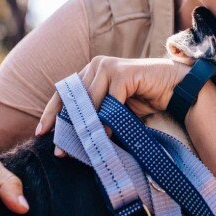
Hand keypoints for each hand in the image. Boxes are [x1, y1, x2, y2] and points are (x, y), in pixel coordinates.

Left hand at [35, 56, 189, 155]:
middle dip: (67, 126)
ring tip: (83, 147)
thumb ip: (94, 116)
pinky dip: (107, 120)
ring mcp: (109, 66)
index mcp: (90, 71)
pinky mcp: (123, 72)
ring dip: (86, 126)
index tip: (42, 132)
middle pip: (73, 98)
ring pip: (89, 100)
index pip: (64, 92)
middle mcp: (96, 65)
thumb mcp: (113, 110)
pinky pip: (110, 100)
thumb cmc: (143, 99)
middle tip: (61, 150)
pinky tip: (105, 135)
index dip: (52, 113)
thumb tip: (72, 140)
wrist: (173, 88)